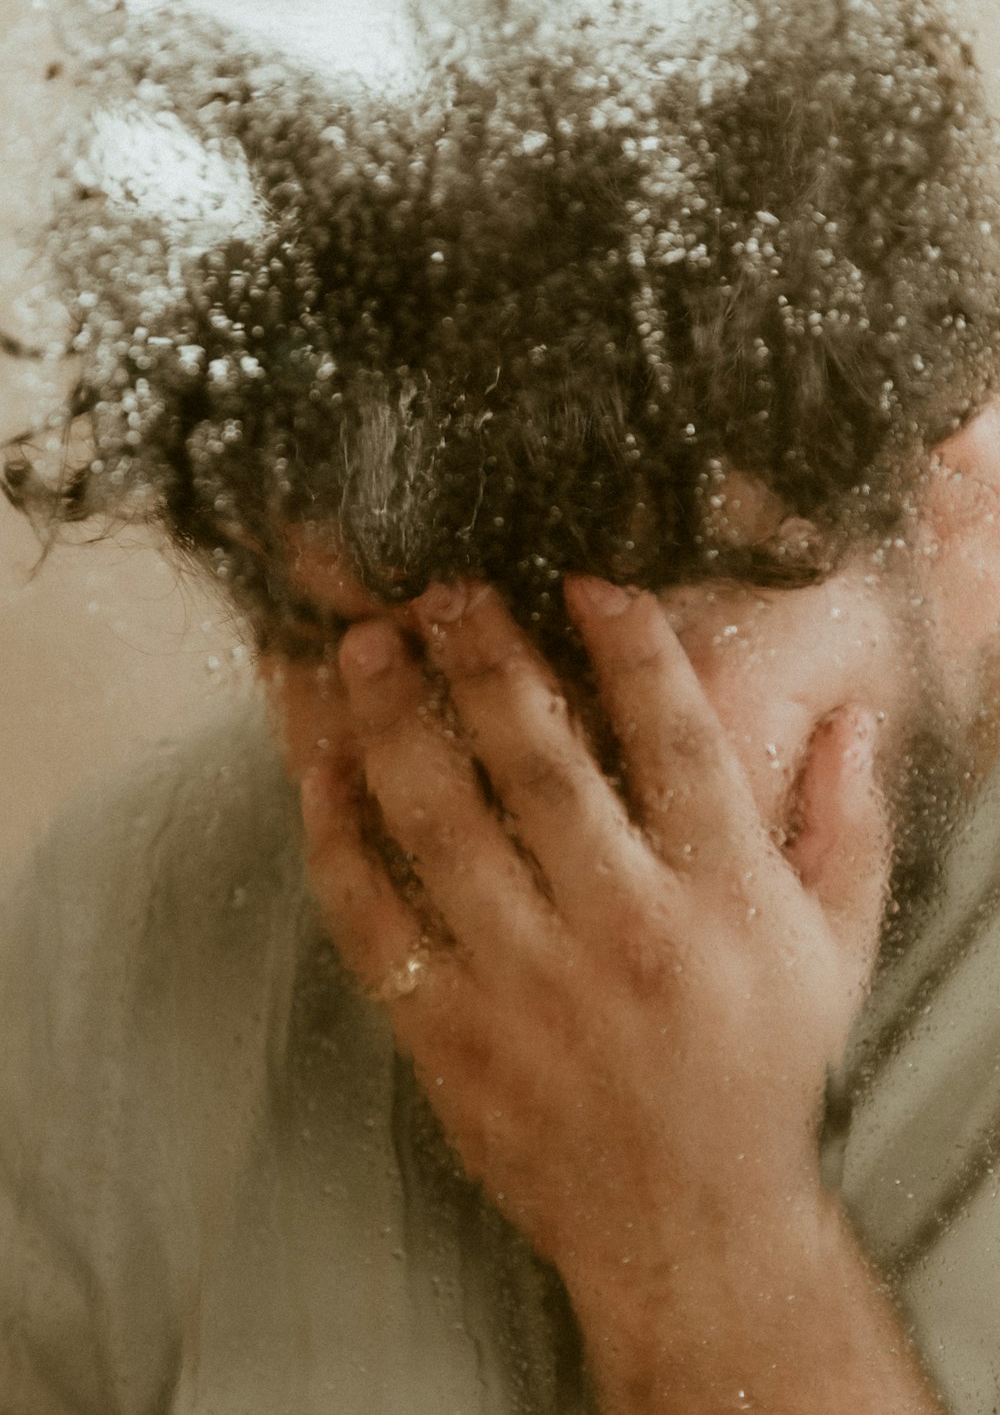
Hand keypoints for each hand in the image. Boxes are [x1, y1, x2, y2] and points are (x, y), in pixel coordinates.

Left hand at [268, 576, 894, 1407]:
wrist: (688, 1228)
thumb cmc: (760, 1077)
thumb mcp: (837, 951)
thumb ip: (847, 826)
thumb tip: (851, 718)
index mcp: (724, 901)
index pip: (679, 742)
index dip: (631, 649)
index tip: (585, 582)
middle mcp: (623, 934)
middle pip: (540, 764)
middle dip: (485, 660)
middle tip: (444, 591)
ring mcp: (526, 986)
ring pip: (439, 824)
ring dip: (391, 721)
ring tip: (363, 645)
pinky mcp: (450, 1035)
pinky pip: (372, 917)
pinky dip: (336, 833)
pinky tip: (317, 764)